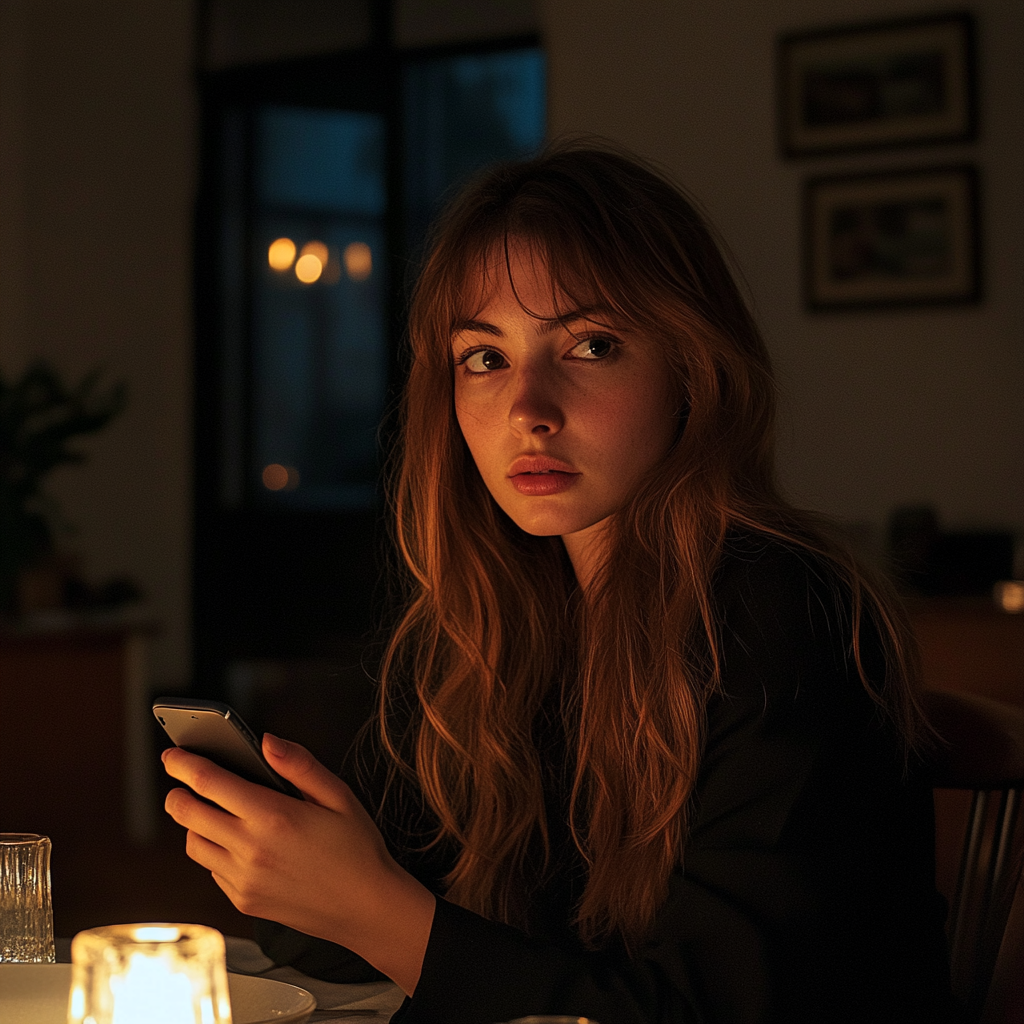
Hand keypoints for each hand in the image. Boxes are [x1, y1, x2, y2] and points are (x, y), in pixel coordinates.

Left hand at [162, 735, 433, 993]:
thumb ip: (299, 764)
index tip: (173, 753)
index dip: (183, 763)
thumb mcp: (338, 795)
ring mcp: (243, 879)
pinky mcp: (243, 901)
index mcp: (273, 816)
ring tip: (213, 812)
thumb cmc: (356, 847)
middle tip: (181, 781)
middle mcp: (250, 849)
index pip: (209, 782)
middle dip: (177, 792)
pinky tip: (238, 843)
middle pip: (186, 813)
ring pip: (194, 843)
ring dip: (194, 823)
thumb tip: (266, 741)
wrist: (366, 907)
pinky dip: (215, 851)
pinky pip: (212, 870)